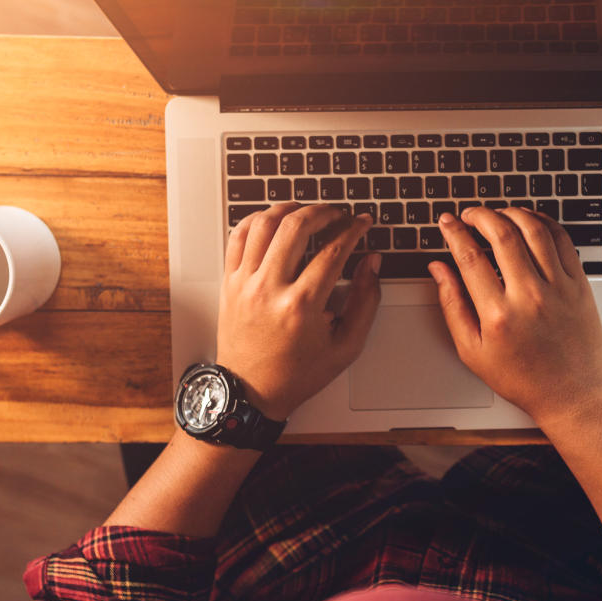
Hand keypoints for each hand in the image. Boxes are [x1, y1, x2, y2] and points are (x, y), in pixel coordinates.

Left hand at [216, 203, 381, 421]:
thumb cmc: (298, 373)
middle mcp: (270, 289)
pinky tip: (274, 220)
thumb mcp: (346, 346)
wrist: (251, 391)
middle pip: (297, 226)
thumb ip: (366, 301)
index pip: (334, 250)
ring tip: (307, 211)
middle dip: (324, 211)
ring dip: (290, 209)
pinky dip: (257, 220)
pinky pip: (239, 236)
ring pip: (264, 224)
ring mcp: (245, 283)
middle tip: (338, 213)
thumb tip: (372, 263)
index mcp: (302, 306)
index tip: (363, 222)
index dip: (354, 229)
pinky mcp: (229, 282)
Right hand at [428, 207, 601, 429]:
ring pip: (534, 230)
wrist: (571, 394)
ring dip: (512, 213)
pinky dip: (544, 222)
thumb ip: (452, 305)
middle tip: (470, 213)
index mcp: (498, 315)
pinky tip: (530, 221)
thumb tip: (438, 270)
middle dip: (480, 215)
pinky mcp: (580, 285)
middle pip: (502, 234)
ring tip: (498, 213)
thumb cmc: (522, 377)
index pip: (469, 257)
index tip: (447, 222)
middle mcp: (530, 297)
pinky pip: (562, 240)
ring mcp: (558, 288)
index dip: (454, 232)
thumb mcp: (472, 350)